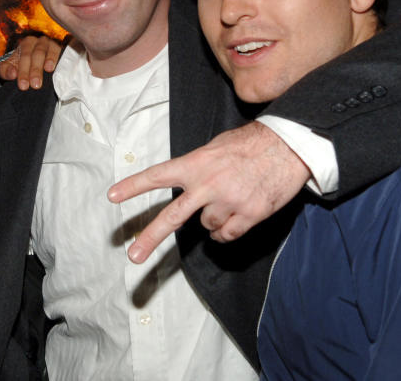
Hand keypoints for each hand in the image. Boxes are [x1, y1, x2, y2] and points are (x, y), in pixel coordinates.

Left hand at [0, 35, 63, 89]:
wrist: (39, 67)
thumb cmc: (24, 67)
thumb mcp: (11, 68)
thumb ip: (5, 71)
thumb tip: (12, 74)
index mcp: (26, 44)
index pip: (24, 56)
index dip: (23, 71)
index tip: (23, 86)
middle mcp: (39, 42)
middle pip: (36, 54)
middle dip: (35, 70)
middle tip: (35, 85)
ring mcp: (51, 44)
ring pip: (48, 51)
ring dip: (47, 62)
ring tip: (47, 72)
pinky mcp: (61, 49)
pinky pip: (59, 52)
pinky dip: (56, 58)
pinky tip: (54, 67)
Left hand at [107, 121, 310, 262]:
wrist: (288, 146)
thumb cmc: (250, 144)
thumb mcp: (216, 147)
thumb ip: (197, 168)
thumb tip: (188, 186)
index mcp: (196, 164)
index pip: (158, 176)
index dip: (133, 187)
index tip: (112, 196)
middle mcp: (208, 185)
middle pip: (173, 217)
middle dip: (150, 238)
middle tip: (133, 256)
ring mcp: (228, 202)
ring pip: (207, 226)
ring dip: (213, 219)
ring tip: (230, 198)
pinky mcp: (249, 215)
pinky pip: (227, 235)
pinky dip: (228, 231)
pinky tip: (238, 215)